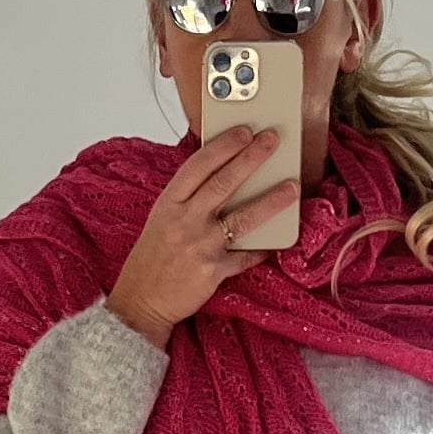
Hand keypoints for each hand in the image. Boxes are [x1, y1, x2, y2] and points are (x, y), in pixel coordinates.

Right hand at [104, 124, 299, 346]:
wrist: (141, 302)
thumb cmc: (151, 260)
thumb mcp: (161, 220)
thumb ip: (187, 200)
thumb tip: (221, 177)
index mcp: (169, 203)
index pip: (198, 165)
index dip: (224, 146)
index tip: (244, 131)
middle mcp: (184, 220)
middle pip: (224, 182)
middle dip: (252, 157)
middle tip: (272, 140)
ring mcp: (200, 245)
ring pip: (243, 217)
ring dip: (271, 200)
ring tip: (291, 187)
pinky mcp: (213, 270)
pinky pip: (246, 256)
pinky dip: (263, 249)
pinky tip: (278, 240)